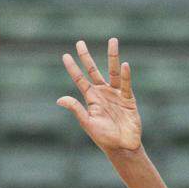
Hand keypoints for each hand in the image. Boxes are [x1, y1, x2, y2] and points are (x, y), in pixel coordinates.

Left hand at [57, 39, 141, 154]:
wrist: (122, 147)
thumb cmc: (103, 137)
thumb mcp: (88, 123)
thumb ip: (76, 109)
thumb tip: (59, 99)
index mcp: (91, 99)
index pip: (80, 79)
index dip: (72, 68)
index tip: (65, 55)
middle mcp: (102, 93)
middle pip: (93, 70)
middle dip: (86, 57)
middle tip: (80, 42)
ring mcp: (116, 94)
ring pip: (113, 71)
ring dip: (112, 56)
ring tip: (112, 40)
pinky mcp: (129, 99)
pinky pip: (126, 84)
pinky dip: (126, 75)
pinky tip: (125, 65)